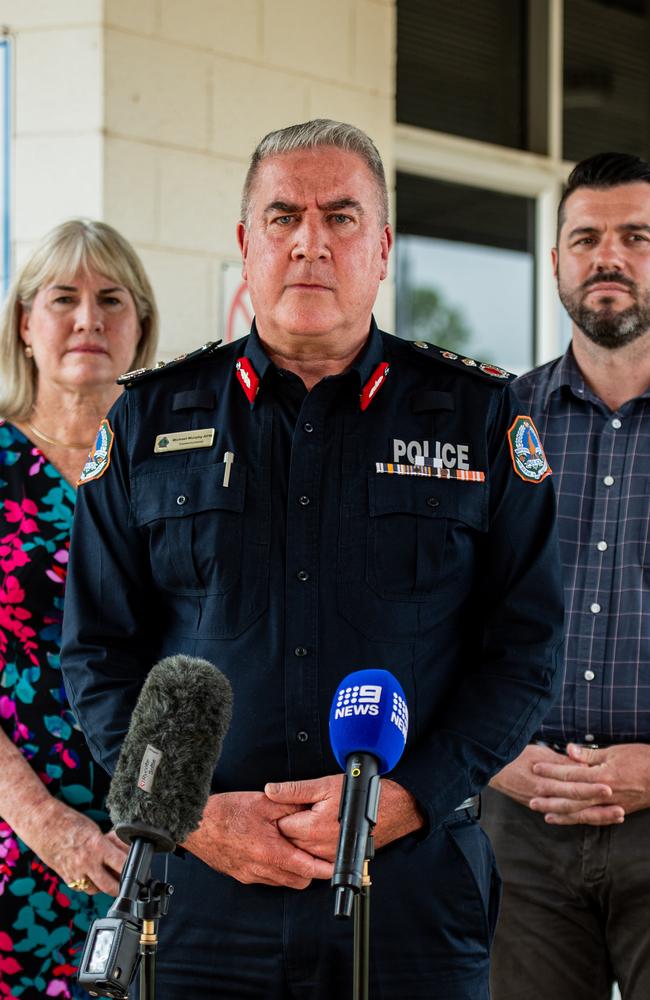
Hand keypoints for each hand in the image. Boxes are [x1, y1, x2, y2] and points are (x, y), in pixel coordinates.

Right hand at [29, 800, 128, 894]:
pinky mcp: (67, 879)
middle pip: (111, 887)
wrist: (43, 825)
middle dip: (122, 886)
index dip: (133, 870)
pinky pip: (83, 888)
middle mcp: (87, 864)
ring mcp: (75, 874)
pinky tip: (92, 872)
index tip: (140, 870)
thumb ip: (110, 843)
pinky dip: (90, 883)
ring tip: (107, 872)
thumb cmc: (70, 823)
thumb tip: (126, 850)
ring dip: (104, 884)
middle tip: (128, 881)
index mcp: (97, 847)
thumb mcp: (95, 830)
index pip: (123, 865)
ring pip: (97, 890)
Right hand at [182, 791, 332, 888]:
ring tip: (293, 848)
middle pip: (298, 881)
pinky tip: (273, 850)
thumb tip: (311, 808)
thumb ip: (291, 806)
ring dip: (292, 869)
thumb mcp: (264, 802)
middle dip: (310, 869)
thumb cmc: (225, 812)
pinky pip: (267, 879)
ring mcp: (250, 875)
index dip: (325, 869)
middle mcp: (261, 870)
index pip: (307, 869)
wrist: (196, 824)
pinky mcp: (241, 875)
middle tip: (315, 851)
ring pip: (282, 881)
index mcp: (270, 852)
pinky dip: (276, 869)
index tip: (335, 865)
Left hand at [264, 774, 423, 858]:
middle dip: (287, 827)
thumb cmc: (360, 794)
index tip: (283, 806)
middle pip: (287, 842)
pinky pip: (314, 858)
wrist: (389, 809)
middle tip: (294, 811)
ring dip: (298, 838)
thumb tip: (270, 790)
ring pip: (299, 851)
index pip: (280, 827)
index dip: (279, 814)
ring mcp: (327, 857)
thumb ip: (294, 790)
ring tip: (306, 820)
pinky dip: (311, 847)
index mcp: (311, 828)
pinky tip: (316, 833)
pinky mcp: (335, 860)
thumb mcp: (324, 785)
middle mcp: (318, 847)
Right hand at [489, 744, 616, 824]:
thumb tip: (582, 766)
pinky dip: (580, 818)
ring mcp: (541, 804)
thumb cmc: (514, 757)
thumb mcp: (537, 754)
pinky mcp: (540, 807)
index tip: (608, 787)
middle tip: (620, 809)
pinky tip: (595, 820)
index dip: (590, 788)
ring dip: (595, 816)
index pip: (571, 787)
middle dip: (599, 808)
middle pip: (575, 804)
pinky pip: (564, 815)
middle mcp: (543, 796)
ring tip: (615, 816)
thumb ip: (560, 762)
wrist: (492, 770)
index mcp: (543, 781)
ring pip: (572, 814)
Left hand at [531, 743, 649, 824]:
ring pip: (581, 813)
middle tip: (531, 799)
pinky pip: (594, 818)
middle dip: (550, 799)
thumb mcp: (615, 752)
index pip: (570, 775)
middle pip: (571, 799)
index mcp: (602, 776)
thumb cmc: (642, 759)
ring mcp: (611, 805)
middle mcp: (604, 794)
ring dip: (561, 814)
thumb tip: (568, 751)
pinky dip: (579, 820)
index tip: (535, 769)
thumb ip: (590, 755)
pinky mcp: (617, 811)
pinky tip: (568, 820)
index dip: (551, 772)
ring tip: (544, 814)